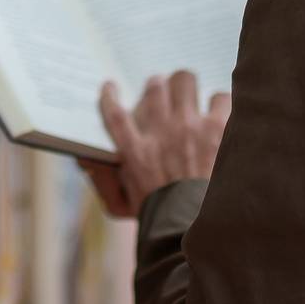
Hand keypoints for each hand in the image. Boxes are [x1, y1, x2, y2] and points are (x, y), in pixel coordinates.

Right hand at [85, 71, 230, 217]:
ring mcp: (189, 126)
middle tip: (165, 98)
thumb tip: (86, 159)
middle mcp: (159, 131)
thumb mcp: (120, 203)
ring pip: (184, 81)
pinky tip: (218, 115)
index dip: (109, 96)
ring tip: (192, 102)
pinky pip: (218, 97)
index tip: (110, 87)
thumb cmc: (159, 216)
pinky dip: (219, 104)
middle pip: (154, 86)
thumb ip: (102, 180)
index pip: (114, 112)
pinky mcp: (216, 128)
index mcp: (134, 150)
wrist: (197, 223)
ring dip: (186, 89)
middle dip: (159, 88)